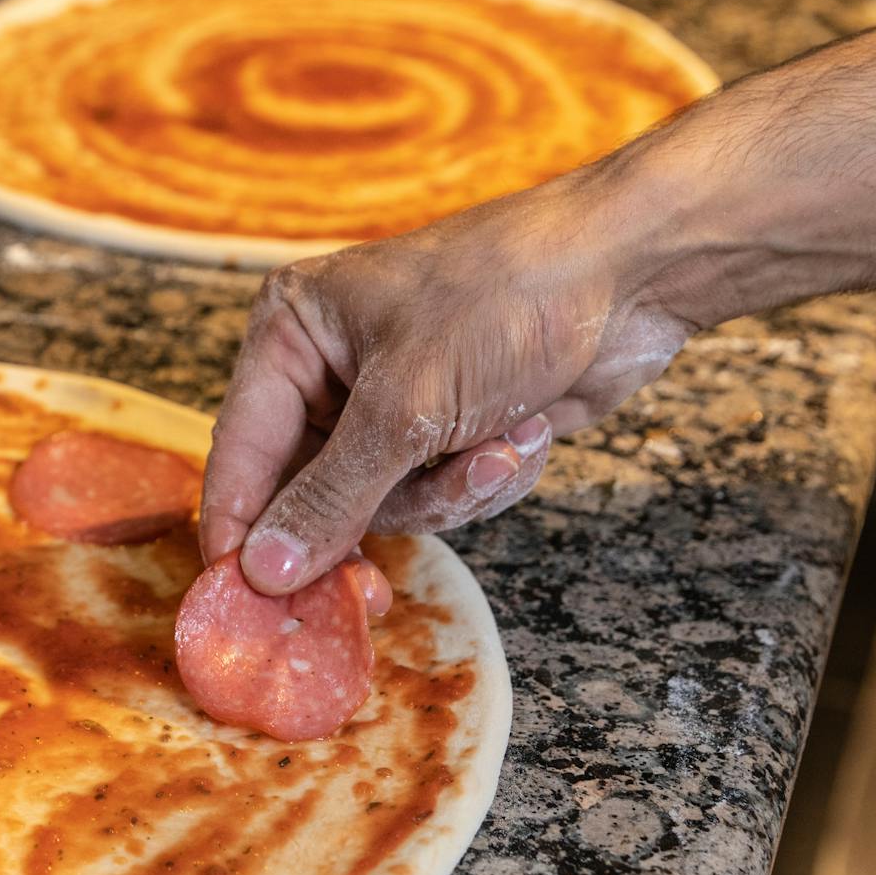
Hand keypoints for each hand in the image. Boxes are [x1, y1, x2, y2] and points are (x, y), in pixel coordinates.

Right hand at [200, 166, 694, 594]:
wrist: (636, 268)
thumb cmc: (506, 297)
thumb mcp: (406, 407)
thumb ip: (330, 497)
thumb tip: (262, 571)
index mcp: (292, 334)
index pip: (240, 452)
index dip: (240, 533)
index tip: (247, 607)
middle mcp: (330, 368)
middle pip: (310, 492)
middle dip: (372, 518)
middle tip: (374, 591)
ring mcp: (393, 400)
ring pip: (383, 504)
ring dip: (447, 493)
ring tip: (497, 452)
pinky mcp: (450, 426)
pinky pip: (439, 494)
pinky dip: (484, 480)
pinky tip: (525, 437)